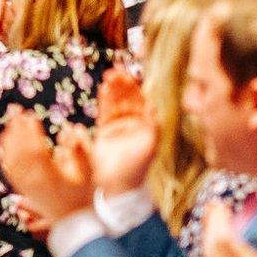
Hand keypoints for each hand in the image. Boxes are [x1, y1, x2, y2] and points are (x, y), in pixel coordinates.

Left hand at [0, 107, 95, 224]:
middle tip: (14, 109)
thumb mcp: (88, 173)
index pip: (35, 148)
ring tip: (10, 122)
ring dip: (9, 139)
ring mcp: (27, 187)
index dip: (31, 130)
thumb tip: (73, 128)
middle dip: (17, 128)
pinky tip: (2, 144)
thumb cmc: (84, 196)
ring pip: (12, 160)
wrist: (75, 223)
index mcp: (50, 176)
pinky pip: (10, 171)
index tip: (30, 114)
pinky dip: (4, 156)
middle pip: (20, 150)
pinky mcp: (24, 190)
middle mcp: (34, 182)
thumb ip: (81, 150)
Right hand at [90, 68, 157, 195]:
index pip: (140, 100)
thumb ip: (151, 125)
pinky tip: (103, 89)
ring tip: (108, 76)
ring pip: (115, 102)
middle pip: (126, 98)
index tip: (129, 76)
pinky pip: (104, 112)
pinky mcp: (105, 132)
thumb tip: (152, 105)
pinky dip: (104, 101)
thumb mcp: (150, 145)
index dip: (134, 88)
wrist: (118, 184)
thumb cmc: (137, 167)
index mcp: (146, 124)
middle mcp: (133, 123)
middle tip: (115, 71)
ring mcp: (118, 126)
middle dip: (121, 84)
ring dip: (112, 89)